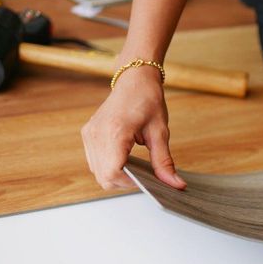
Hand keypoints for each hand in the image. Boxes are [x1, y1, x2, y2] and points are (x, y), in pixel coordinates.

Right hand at [81, 64, 186, 189]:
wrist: (134, 79)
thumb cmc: (147, 99)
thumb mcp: (160, 132)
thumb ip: (164, 161)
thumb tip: (175, 184)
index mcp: (114, 132)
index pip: (113, 174)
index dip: (130, 182)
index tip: (145, 178)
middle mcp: (97, 134)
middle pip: (104, 177)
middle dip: (124, 181)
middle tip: (142, 171)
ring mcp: (89, 134)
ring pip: (97, 172)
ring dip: (116, 174)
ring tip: (133, 161)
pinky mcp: (87, 134)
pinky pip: (94, 161)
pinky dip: (108, 165)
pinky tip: (124, 155)